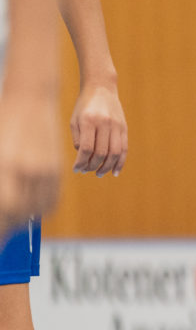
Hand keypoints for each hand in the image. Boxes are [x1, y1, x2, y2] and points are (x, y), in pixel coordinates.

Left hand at [0, 94, 62, 231]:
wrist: (30, 100)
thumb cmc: (4, 124)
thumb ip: (0, 183)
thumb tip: (3, 206)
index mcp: (5, 168)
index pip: (6, 210)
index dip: (3, 226)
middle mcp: (27, 172)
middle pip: (20, 213)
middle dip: (10, 225)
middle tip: (4, 229)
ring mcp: (44, 171)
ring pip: (37, 209)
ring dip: (24, 218)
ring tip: (14, 218)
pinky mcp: (55, 168)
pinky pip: (51, 198)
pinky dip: (41, 207)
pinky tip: (30, 207)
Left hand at [70, 82, 127, 175]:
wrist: (102, 88)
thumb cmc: (84, 106)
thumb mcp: (75, 120)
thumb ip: (78, 139)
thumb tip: (84, 158)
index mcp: (89, 121)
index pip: (87, 148)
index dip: (81, 162)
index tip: (76, 169)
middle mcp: (104, 124)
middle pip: (101, 152)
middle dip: (92, 165)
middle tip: (86, 171)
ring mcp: (116, 126)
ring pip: (114, 153)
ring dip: (107, 166)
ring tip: (100, 173)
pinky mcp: (124, 128)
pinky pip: (124, 149)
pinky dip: (120, 162)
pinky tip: (115, 171)